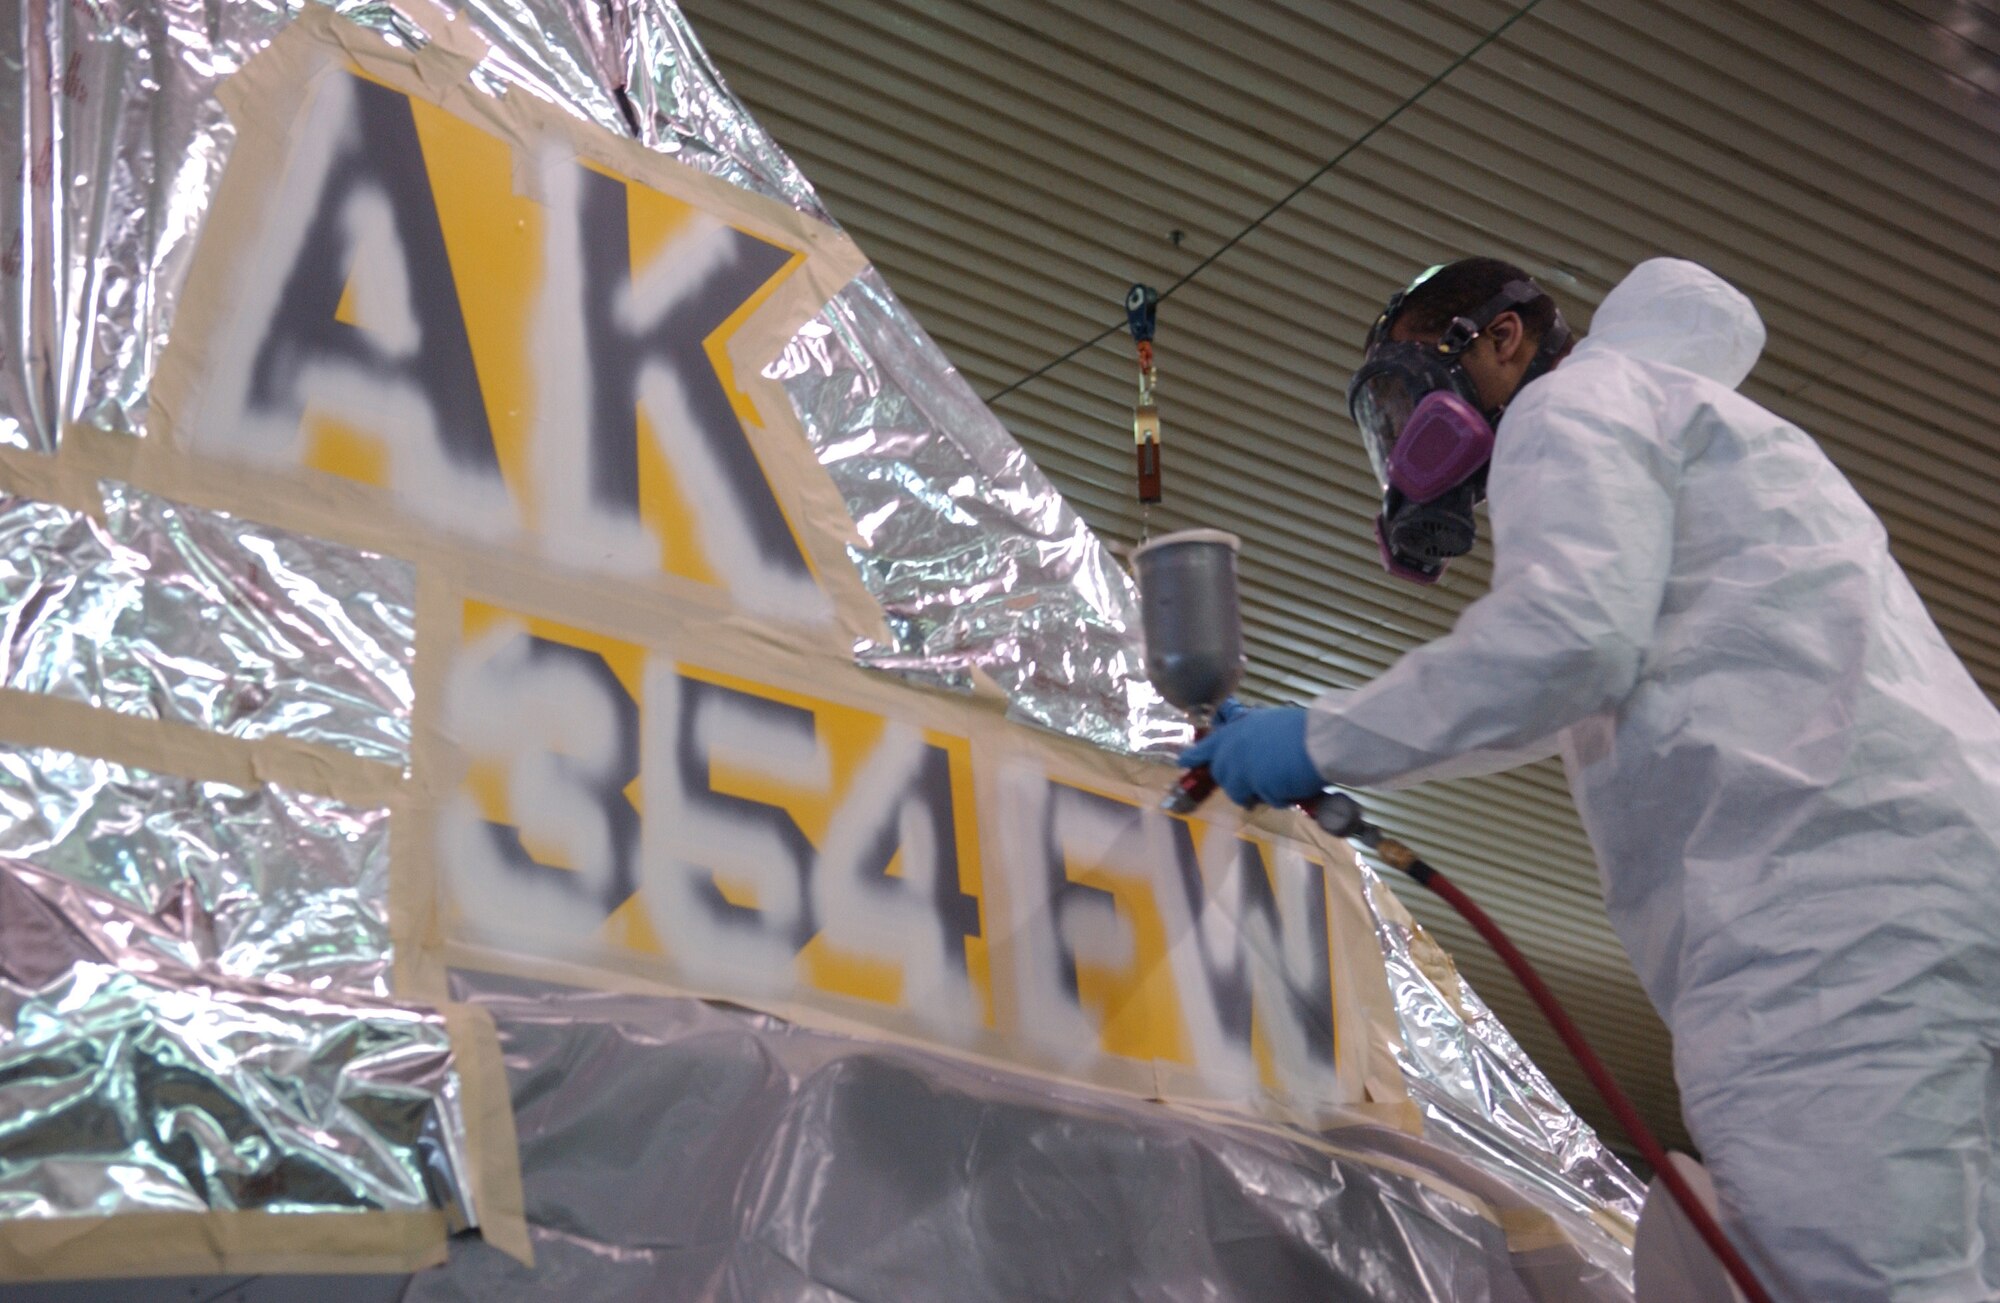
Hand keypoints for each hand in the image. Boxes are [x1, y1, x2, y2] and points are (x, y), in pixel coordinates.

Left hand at [1177, 705, 1325, 808]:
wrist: (1319, 740)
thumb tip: (1250, 754)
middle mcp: (1232, 751)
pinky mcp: (1257, 787)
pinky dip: (1282, 797)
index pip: (1206, 747)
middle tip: (1262, 778)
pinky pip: (1268, 800)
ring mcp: (1242, 770)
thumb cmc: (1300, 729)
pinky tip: (1294, 782)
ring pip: (1241, 793)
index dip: (1195, 756)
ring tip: (1283, 780)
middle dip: (1238, 783)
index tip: (1183, 762)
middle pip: (1223, 777)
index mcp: (1234, 732)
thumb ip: (1252, 738)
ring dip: (1260, 792)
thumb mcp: (1268, 724)